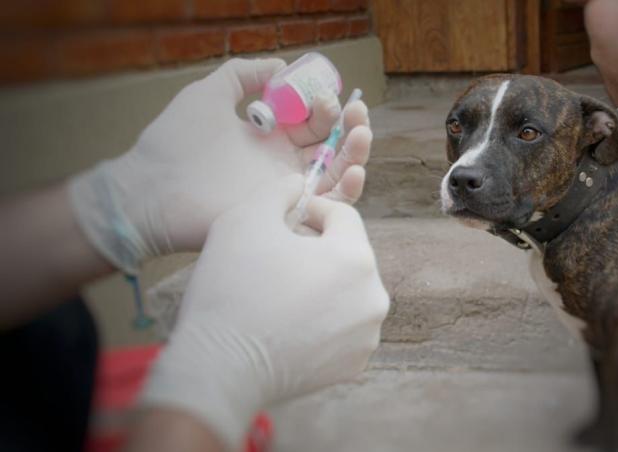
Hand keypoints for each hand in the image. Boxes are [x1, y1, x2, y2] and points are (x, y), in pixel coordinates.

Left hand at [68, 58, 371, 273]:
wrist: (150, 191)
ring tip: (362, 134)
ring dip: (357, 154)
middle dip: (352, 127)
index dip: (328, 107)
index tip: (329, 94)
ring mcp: (286, 192)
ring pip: (337, 175)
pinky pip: (327, 207)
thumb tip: (281, 65)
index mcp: (270, 137)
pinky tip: (354, 171)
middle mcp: (283, 164)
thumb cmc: (173, 143)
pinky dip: (348, 190)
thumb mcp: (207, 94)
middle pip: (333, 147)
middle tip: (356, 114)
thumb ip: (241, 74)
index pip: (314, 121)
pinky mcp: (285, 216)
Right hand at [140, 174, 388, 449]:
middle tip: (279, 256)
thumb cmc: (231, 289)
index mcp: (356, 258)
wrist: (219, 369)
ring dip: (322, 284)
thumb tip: (300, 185)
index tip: (285, 220)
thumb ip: (280, 189)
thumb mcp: (246, 218)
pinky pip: (342, 327)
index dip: (312, 210)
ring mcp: (367, 335)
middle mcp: (374, 297)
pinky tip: (288, 322)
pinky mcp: (354, 365)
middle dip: (318, 249)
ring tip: (282, 290)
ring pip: (347, 292)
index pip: (344, 216)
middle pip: (348, 255)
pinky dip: (322, 319)